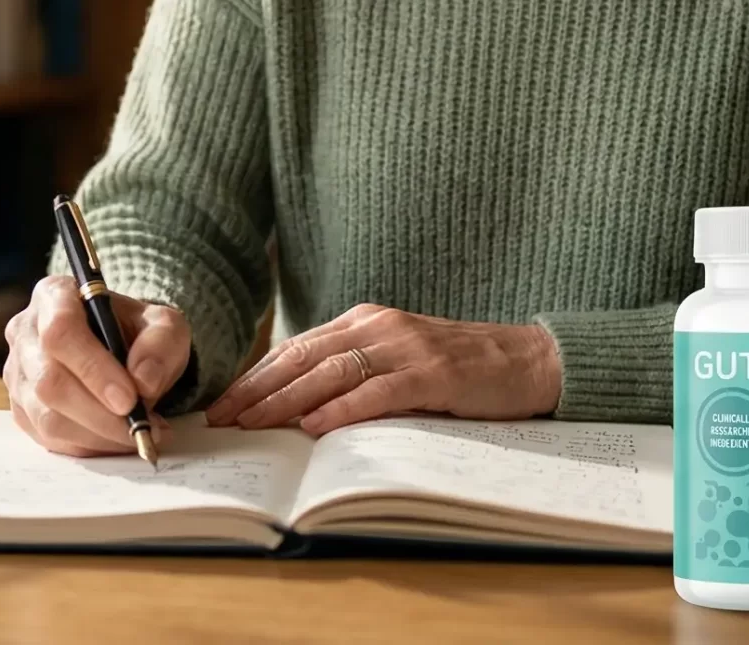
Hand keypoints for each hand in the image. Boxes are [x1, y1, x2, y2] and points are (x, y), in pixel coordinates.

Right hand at [3, 275, 191, 456]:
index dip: (93, 369)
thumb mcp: (163, 325)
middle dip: (99, 413)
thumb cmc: (137, 332)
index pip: (61, 332)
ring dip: (97, 434)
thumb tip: (143, 381)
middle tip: (140, 427)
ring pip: (46, 416)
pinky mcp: (21, 407)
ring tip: (136, 434)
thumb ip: (160, 344)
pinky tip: (114, 439)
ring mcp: (18, 373)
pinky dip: (86, 446)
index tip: (129, 399)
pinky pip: (47, 438)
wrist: (124, 350)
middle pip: (49, 381)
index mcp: (54, 296)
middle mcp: (25, 332)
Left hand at [203, 304, 560, 435]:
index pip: (296, 349)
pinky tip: (314, 426)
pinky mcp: (433, 373)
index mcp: (366, 321)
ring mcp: (406, 348)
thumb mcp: (398, 358)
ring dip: (286, 400)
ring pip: (331, 373)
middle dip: (257, 389)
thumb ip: (355, 370)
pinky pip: (377, 392)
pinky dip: (342, 409)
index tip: (221, 403)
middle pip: (303, 358)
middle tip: (221, 418)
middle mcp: (379, 327)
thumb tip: (295, 405)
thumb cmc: (460, 367)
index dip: (255, 376)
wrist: (528, 360)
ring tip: (253, 424)